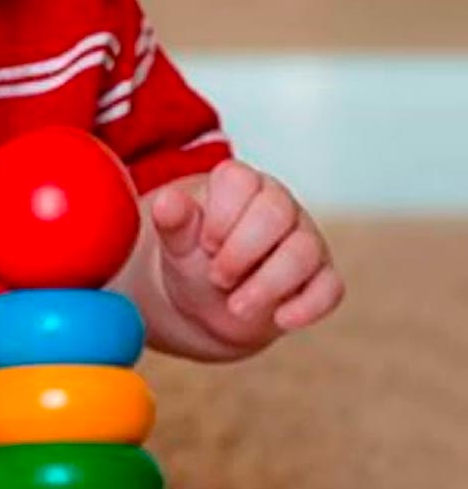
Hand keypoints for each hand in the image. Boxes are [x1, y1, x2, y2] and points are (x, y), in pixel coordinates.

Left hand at [148, 161, 343, 352]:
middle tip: (216, 276)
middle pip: (276, 213)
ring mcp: (306, 241)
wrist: (207, 307)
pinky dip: (306, 307)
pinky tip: (279, 319)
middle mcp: (279, 206)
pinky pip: (330, 288)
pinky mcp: (322, 278)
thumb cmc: (193, 261)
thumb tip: (167, 201)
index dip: (222, 214)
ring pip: (304, 251)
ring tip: (236, 306)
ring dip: (267, 284)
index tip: (205, 244)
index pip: (241, 180)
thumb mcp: (177, 243)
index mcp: (240, 186)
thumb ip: (173, 222)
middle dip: (242, 251)